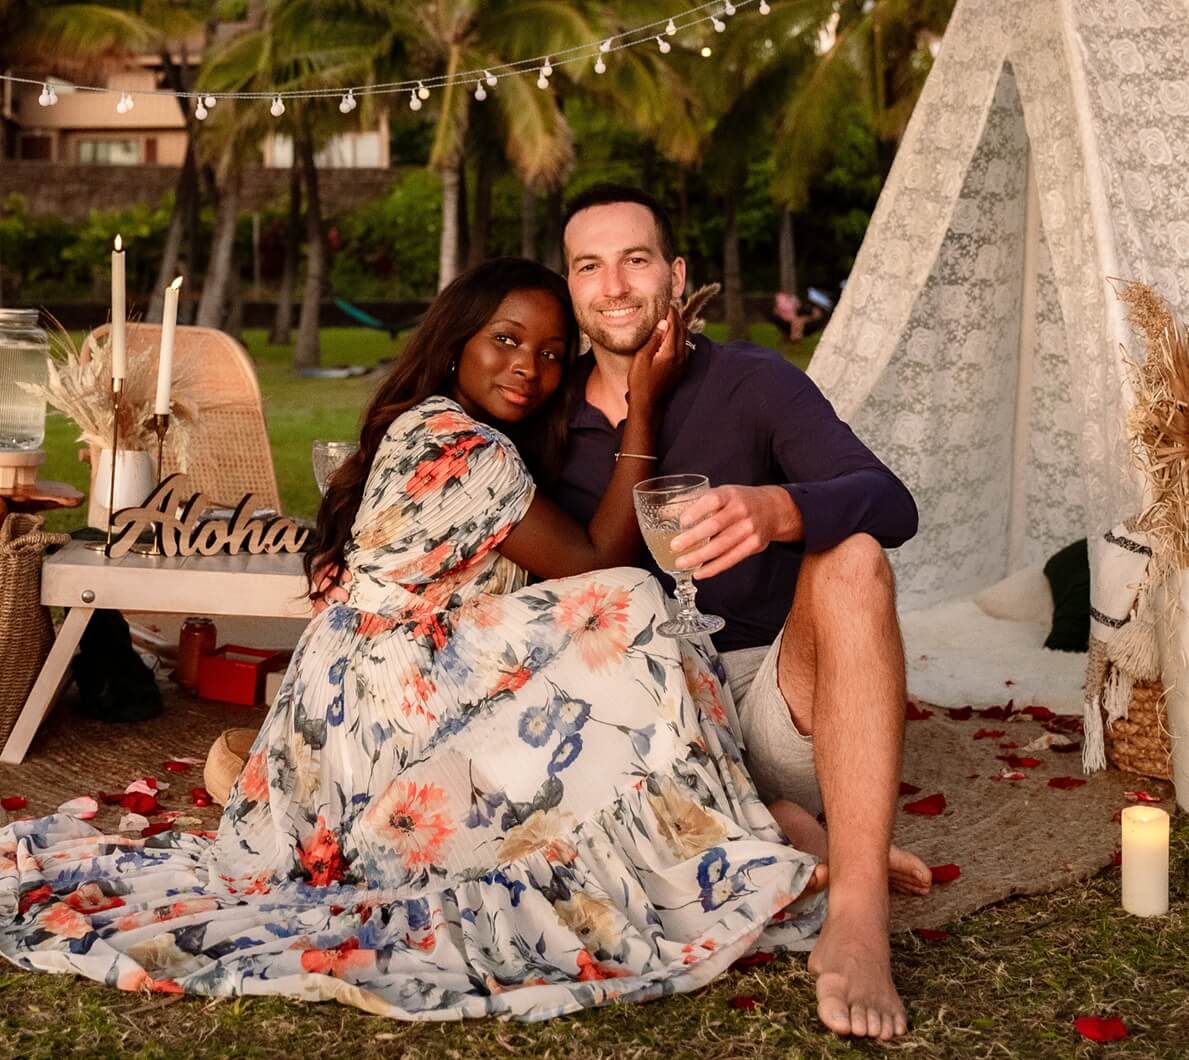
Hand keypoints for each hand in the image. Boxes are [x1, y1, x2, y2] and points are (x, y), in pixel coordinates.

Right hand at [626, 307, 686, 415]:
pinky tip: (675, 336)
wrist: (648, 405)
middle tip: (670, 306)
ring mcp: (683, 364)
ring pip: (686, 338)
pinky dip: (681, 337)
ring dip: (680, 327)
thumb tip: (663, 323)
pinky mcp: (681, 369)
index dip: (670, 312)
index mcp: (670, 352)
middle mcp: (680, 356)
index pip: (674, 325)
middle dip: (677, 316)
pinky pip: (686, 347)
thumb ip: (653, 339)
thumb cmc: (640, 383)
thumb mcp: (642, 359)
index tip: (666, 302)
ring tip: (671, 318)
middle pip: (682, 329)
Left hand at [669, 484, 801, 578]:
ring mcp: (749, 528)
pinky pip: (731, 559)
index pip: (712, 500)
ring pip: (722, 545)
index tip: (681, 522)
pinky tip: (699, 572)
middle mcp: (741, 510)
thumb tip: (663, 512)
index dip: (696, 511)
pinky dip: (713, 567)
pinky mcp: (754, 544)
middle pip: (715, 526)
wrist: (773, 509)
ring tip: (682, 563)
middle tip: (675, 546)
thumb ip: (695, 502)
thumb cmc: (739, 502)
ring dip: (700, 557)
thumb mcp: (722, 494)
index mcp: (730, 494)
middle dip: (693, 538)